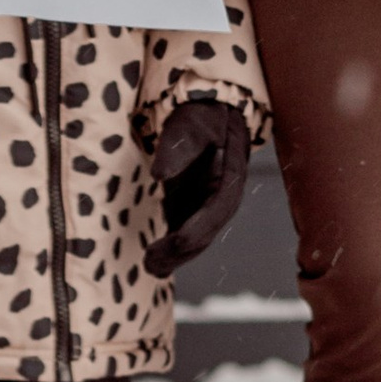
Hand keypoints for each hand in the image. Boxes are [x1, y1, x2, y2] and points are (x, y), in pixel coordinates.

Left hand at [144, 100, 252, 279]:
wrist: (207, 113)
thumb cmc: (200, 117)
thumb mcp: (189, 125)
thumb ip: (177, 147)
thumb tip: (160, 173)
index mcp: (229, 178)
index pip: (216, 211)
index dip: (197, 229)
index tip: (174, 241)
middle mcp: (223, 198)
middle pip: (206, 233)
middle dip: (181, 252)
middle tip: (152, 263)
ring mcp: (209, 205)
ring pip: (197, 239)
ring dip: (176, 257)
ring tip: (150, 268)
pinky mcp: (194, 207)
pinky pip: (186, 234)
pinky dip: (172, 251)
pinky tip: (154, 261)